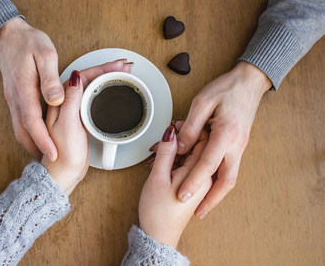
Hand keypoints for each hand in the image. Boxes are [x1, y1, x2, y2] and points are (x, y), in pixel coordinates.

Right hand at [0, 17, 62, 160]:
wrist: (7, 34)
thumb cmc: (28, 42)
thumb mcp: (45, 54)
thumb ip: (50, 78)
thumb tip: (56, 100)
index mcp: (24, 89)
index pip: (33, 122)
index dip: (44, 140)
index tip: (54, 154)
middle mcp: (15, 98)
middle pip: (23, 132)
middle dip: (36, 150)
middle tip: (50, 164)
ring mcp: (13, 99)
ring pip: (20, 129)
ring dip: (31, 144)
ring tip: (45, 156)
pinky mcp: (14, 97)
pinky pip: (20, 121)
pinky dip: (28, 134)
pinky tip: (38, 137)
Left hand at [41, 60, 131, 194]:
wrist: (64, 172)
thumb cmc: (63, 152)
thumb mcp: (67, 123)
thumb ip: (72, 99)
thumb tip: (77, 76)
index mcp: (60, 100)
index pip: (82, 77)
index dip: (101, 69)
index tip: (116, 65)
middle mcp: (66, 103)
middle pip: (89, 79)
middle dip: (107, 70)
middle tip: (125, 67)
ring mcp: (74, 110)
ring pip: (93, 88)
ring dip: (108, 79)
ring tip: (123, 74)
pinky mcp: (81, 118)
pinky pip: (94, 99)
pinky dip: (105, 92)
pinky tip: (112, 90)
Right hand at [139, 127, 211, 248]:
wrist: (158, 235)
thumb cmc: (159, 212)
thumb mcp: (158, 177)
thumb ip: (166, 152)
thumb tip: (171, 132)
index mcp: (202, 174)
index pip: (204, 140)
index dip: (188, 130)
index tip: (176, 127)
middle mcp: (205, 178)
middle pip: (197, 148)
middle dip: (179, 142)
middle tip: (161, 142)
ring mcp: (199, 183)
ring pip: (190, 157)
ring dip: (174, 153)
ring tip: (157, 155)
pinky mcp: (192, 187)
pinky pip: (187, 167)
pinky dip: (173, 162)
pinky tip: (161, 164)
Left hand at [176, 61, 271, 217]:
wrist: (249, 83)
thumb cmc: (226, 89)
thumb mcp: (202, 102)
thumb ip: (190, 127)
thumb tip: (179, 146)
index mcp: (226, 134)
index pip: (207, 164)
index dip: (193, 182)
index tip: (182, 196)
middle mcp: (236, 145)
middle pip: (226, 181)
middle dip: (212, 200)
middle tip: (197, 213)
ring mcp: (240, 147)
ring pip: (230, 178)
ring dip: (216, 194)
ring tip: (202, 206)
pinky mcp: (239, 146)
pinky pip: (230, 169)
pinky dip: (219, 181)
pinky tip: (208, 185)